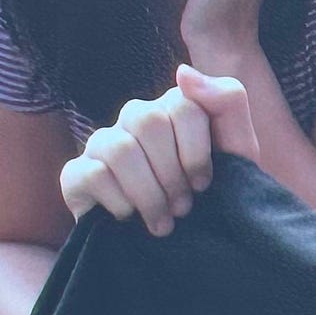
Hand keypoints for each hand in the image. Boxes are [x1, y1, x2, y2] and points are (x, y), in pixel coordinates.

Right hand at [60, 66, 260, 236]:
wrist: (192, 241)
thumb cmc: (219, 191)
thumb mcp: (240, 148)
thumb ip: (227, 101)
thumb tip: (182, 72)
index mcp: (173, 105)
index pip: (183, 106)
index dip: (196, 152)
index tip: (204, 184)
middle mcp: (134, 117)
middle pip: (148, 122)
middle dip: (172, 173)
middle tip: (184, 207)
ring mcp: (102, 143)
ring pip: (120, 148)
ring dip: (149, 194)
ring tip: (164, 221)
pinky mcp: (75, 174)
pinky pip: (92, 175)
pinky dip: (120, 202)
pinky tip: (131, 218)